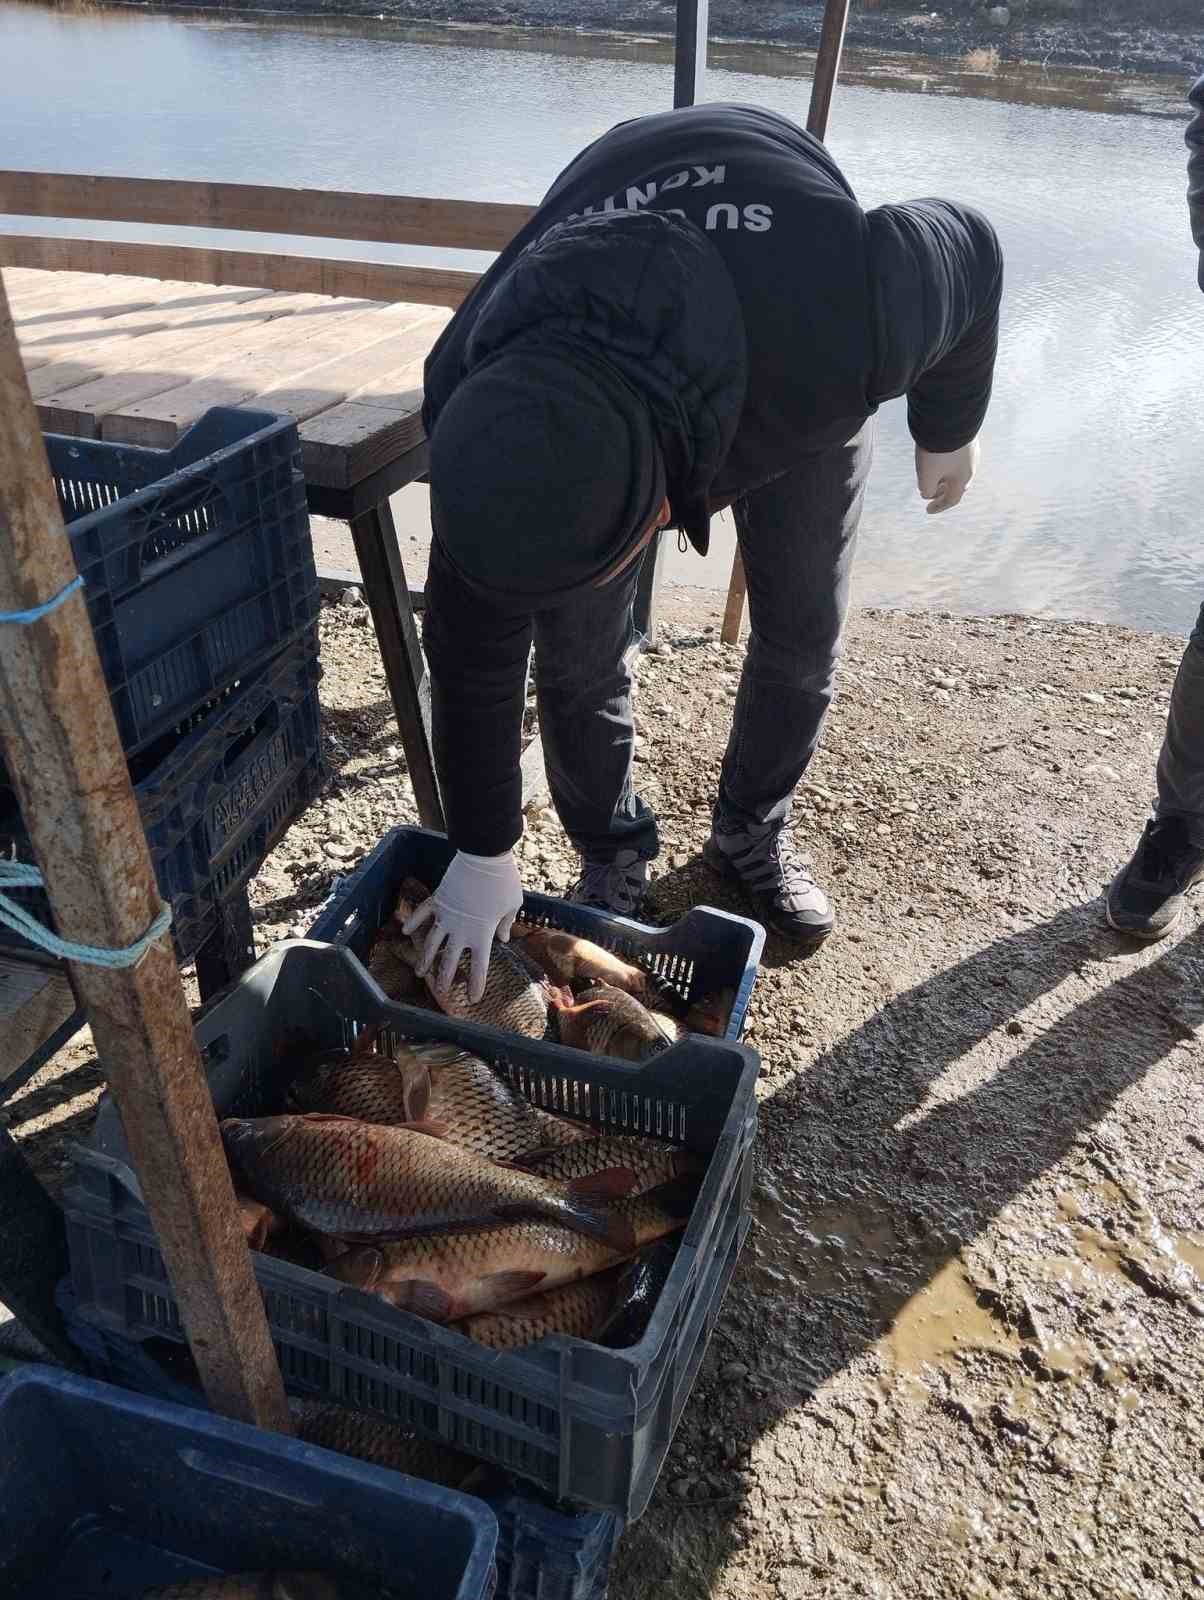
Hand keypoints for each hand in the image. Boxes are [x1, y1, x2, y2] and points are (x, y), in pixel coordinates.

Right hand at [402, 849, 522, 1001]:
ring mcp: (445, 916)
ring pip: (431, 943)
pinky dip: (414, 922)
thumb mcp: (513, 904)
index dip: (476, 984)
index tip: (473, 998)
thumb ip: (506, 923)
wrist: (484, 857)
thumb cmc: (503, 882)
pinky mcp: (437, 900)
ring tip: (420, 973)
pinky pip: (422, 914)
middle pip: (449, 960)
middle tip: (442, 991)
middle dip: (445, 978)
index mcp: (482, 934)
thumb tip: (503, 937)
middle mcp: (460, 930)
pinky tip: (407, 931)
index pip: (479, 967)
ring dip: (425, 959)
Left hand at [916, 439, 979, 514]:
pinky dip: (947, 460)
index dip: (939, 506)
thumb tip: (928, 493)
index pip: (952, 499)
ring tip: (934, 473)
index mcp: (962, 479)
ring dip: (945, 474)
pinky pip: (957, 453)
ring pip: (957, 468)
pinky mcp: (967, 435)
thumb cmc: (938, 450)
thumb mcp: (927, 476)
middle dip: (943, 490)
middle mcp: (971, 466)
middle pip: (957, 484)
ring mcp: (971, 449)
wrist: (950, 416)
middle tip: (932, 492)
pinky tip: (939, 453)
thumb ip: (927, 490)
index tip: (927, 510)